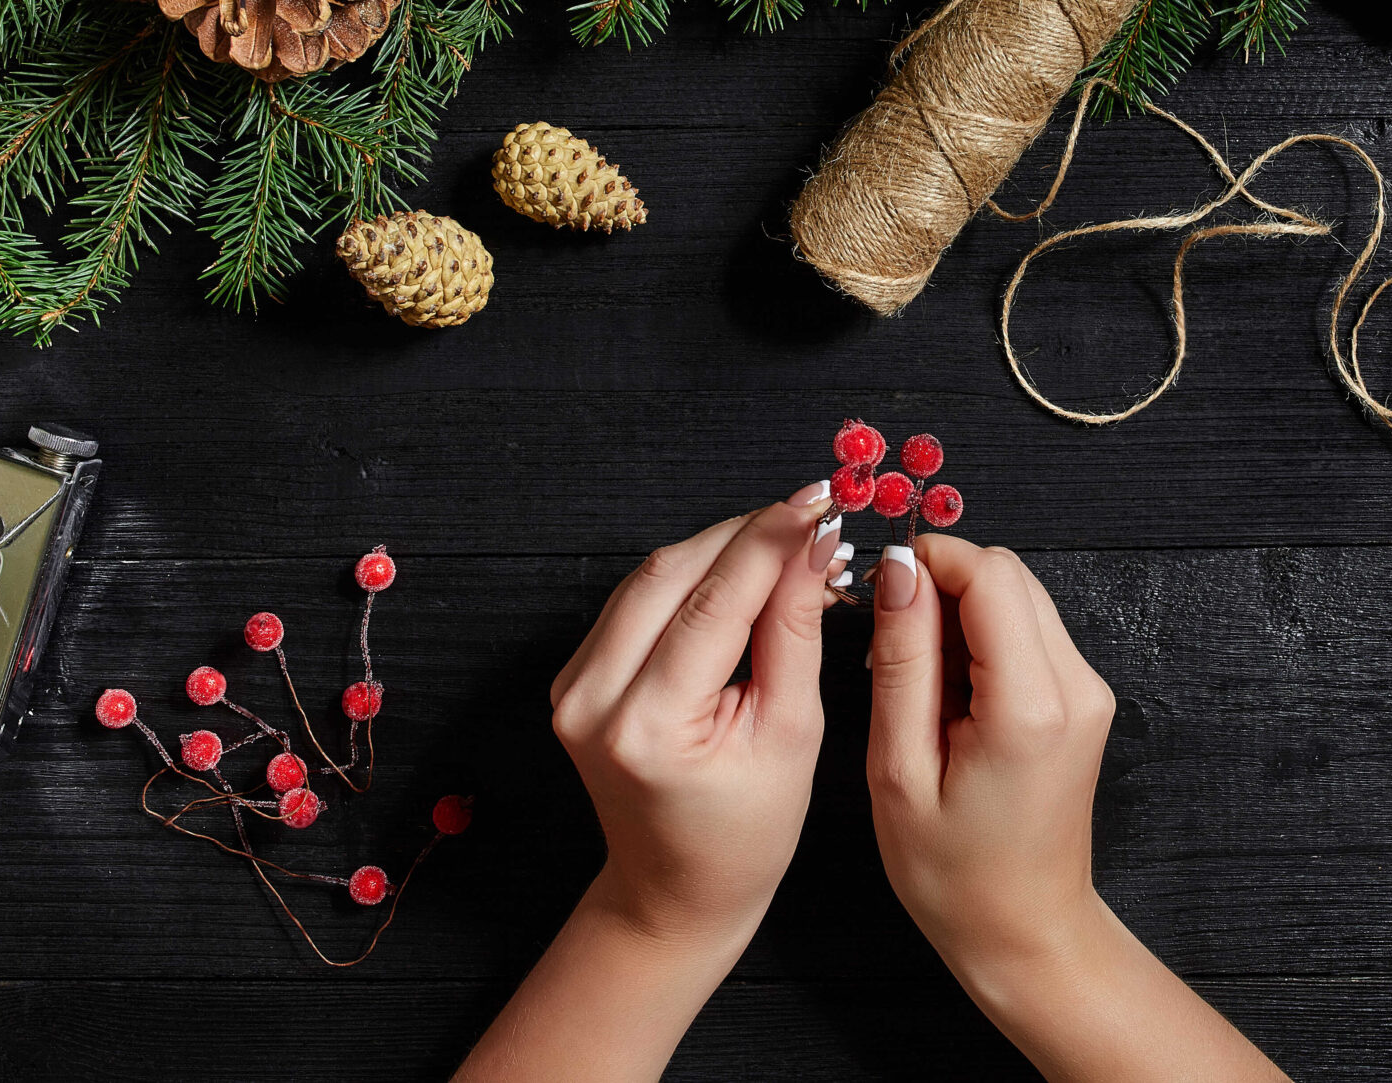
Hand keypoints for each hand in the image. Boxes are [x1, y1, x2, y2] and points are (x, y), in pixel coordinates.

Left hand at [456, 482, 847, 1082]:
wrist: (676, 890)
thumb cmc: (745, 833)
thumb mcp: (791, 734)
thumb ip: (795, 632)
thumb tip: (814, 545)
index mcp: (648, 726)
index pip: (715, 601)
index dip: (771, 541)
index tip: (819, 501)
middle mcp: (592, 700)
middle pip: (673, 574)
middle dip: (747, 535)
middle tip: (812, 517)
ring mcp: (571, 688)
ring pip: (651, 577)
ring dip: (721, 549)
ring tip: (787, 543)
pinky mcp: (573, 677)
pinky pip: (635, 601)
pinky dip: (691, 577)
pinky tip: (741, 574)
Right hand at [866, 534, 1287, 1082]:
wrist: (1024, 929)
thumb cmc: (954, 873)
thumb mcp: (898, 768)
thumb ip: (901, 659)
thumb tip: (897, 572)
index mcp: (1030, 706)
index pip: (990, 575)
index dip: (929, 562)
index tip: (881, 588)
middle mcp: (1076, 687)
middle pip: (1009, 575)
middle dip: (942, 587)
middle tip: (891, 647)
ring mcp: (1089, 691)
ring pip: (1019, 596)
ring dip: (961, 615)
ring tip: (919, 684)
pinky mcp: (1084, 697)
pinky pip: (1030, 632)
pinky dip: (983, 642)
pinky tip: (950, 698)